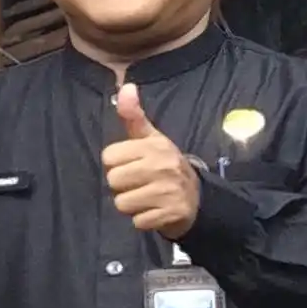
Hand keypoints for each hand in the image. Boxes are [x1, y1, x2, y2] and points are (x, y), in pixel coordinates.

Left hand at [104, 85, 200, 238]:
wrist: (198, 199)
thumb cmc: (165, 165)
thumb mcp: (150, 138)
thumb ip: (133, 116)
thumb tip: (126, 86)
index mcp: (155, 146)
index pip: (109, 157)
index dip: (116, 163)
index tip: (133, 164)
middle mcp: (162, 166)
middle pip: (113, 180)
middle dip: (122, 185)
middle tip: (140, 183)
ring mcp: (169, 191)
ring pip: (122, 203)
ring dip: (132, 204)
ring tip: (147, 197)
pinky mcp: (171, 214)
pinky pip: (137, 221)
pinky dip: (143, 220)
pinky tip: (156, 210)